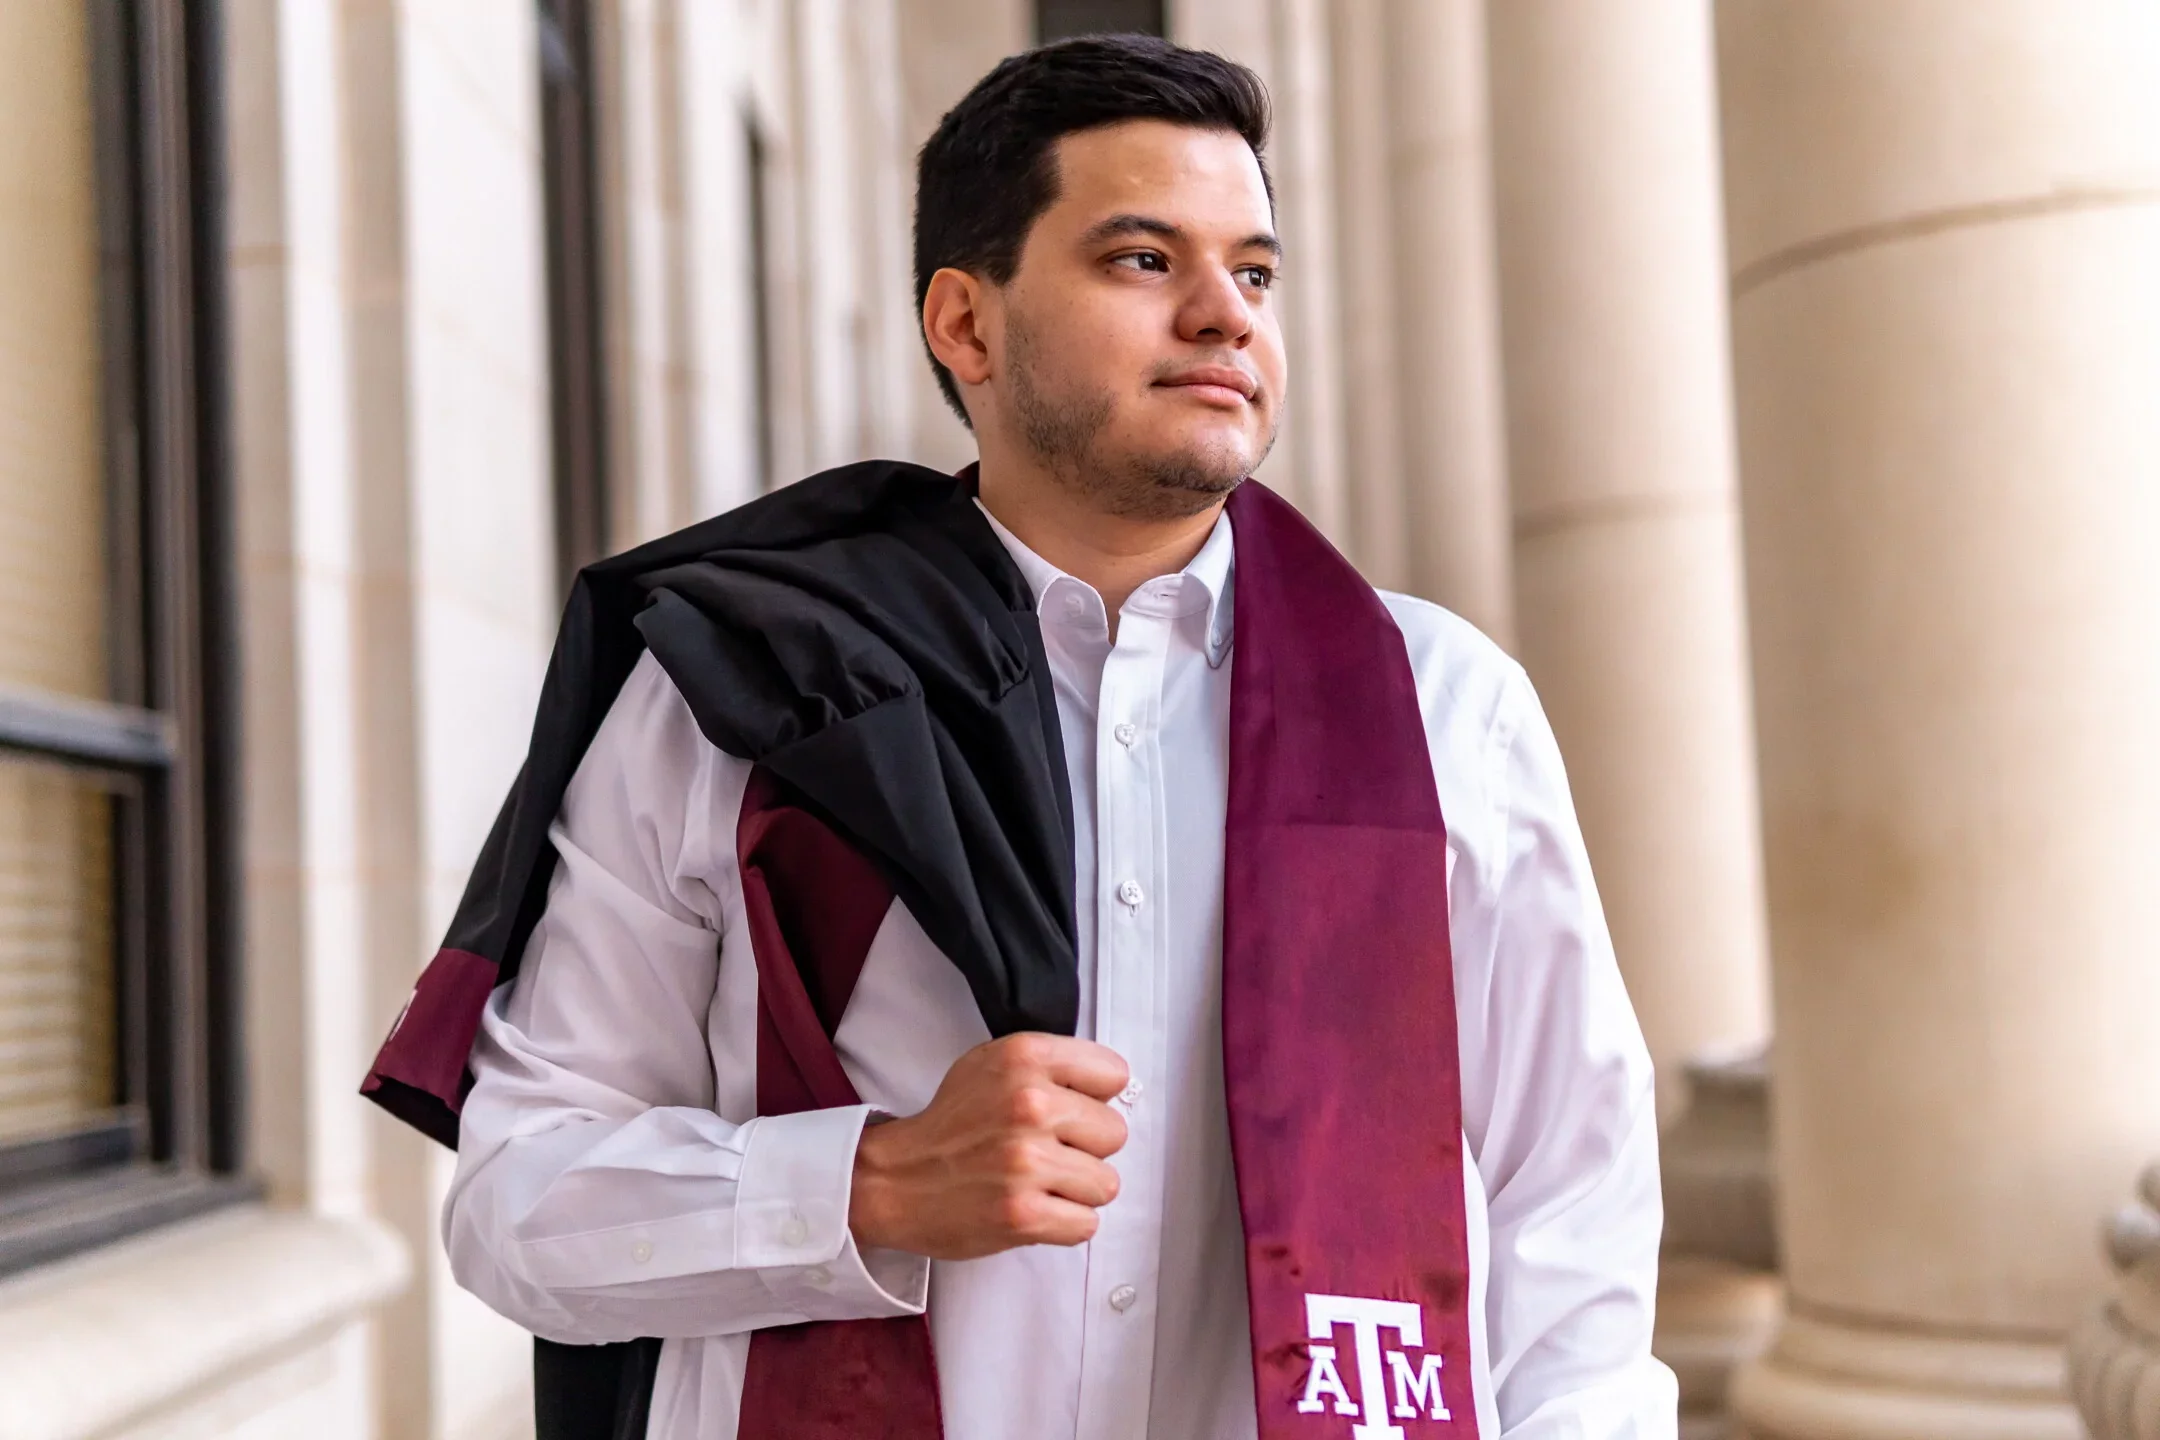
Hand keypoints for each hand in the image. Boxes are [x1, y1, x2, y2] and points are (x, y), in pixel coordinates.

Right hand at [848, 1033, 1129, 1260]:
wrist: (894, 1180)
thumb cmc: (950, 1125)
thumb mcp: (992, 1065)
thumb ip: (1051, 1066)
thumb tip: (1112, 1088)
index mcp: (1024, 1058)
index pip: (1114, 1074)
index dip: (1095, 1097)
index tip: (1070, 1109)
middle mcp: (1028, 1105)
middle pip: (1115, 1133)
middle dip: (1086, 1146)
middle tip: (1047, 1150)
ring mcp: (1026, 1162)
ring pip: (1106, 1183)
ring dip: (1077, 1190)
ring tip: (1040, 1182)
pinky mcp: (1023, 1215)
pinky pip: (1086, 1224)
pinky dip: (1065, 1223)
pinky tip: (1036, 1208)